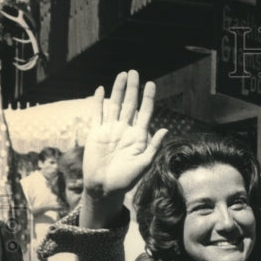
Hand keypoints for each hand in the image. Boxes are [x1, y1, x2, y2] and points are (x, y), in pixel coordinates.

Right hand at [82, 70, 167, 207]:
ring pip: (114, 105)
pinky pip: (97, 114)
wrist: (105, 188)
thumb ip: (153, 146)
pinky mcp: (96, 133)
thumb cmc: (126, 180)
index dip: (148, 98)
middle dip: (132, 88)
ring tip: (122, 75)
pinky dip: (99, 102)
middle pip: (129, 104)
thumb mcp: (144, 163)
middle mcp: (125, 130)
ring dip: (118, 90)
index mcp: (138, 136)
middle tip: (134, 72)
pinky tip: (101, 89)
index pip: (145, 112)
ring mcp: (110, 130)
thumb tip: (165, 129)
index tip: (151, 84)